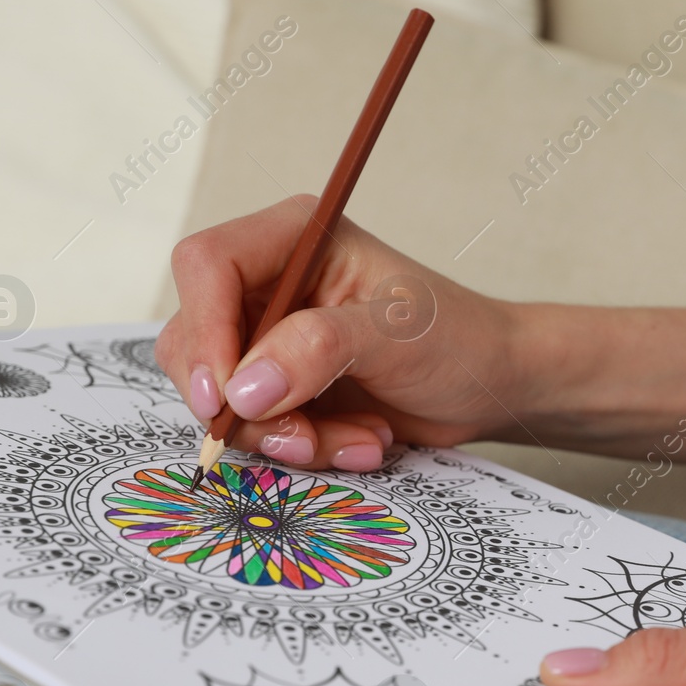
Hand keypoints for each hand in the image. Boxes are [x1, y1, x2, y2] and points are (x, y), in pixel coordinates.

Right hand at [155, 197, 532, 470]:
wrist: (490, 388)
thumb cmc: (459, 340)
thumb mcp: (396, 335)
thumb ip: (319, 349)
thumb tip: (244, 387)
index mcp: (295, 238)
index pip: (207, 265)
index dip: (205, 330)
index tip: (227, 395)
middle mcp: (271, 282)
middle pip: (195, 339)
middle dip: (245, 403)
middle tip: (302, 437)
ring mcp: (270, 338)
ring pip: (221, 396)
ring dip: (286, 435)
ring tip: (360, 437)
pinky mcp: (280, 387)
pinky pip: (255, 428)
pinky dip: (303, 448)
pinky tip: (361, 440)